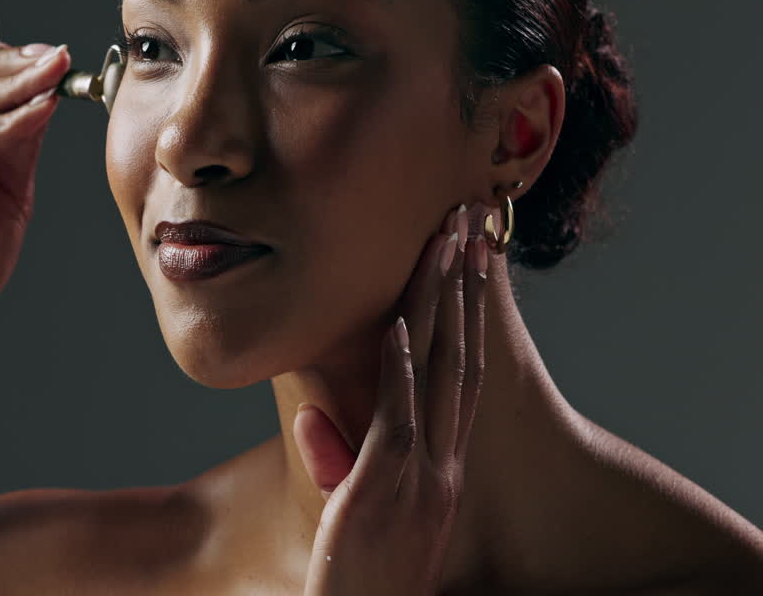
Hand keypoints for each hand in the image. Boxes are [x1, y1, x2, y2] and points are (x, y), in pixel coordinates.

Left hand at [295, 203, 488, 594]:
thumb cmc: (353, 581)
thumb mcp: (353, 516)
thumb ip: (340, 464)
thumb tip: (315, 422)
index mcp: (441, 473)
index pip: (463, 378)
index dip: (468, 316)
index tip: (468, 261)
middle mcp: (442, 470)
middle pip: (462, 359)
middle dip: (464, 288)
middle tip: (468, 224)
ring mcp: (419, 480)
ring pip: (440, 375)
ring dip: (441, 305)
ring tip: (445, 243)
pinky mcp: (381, 494)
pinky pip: (397, 419)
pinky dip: (402, 368)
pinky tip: (403, 322)